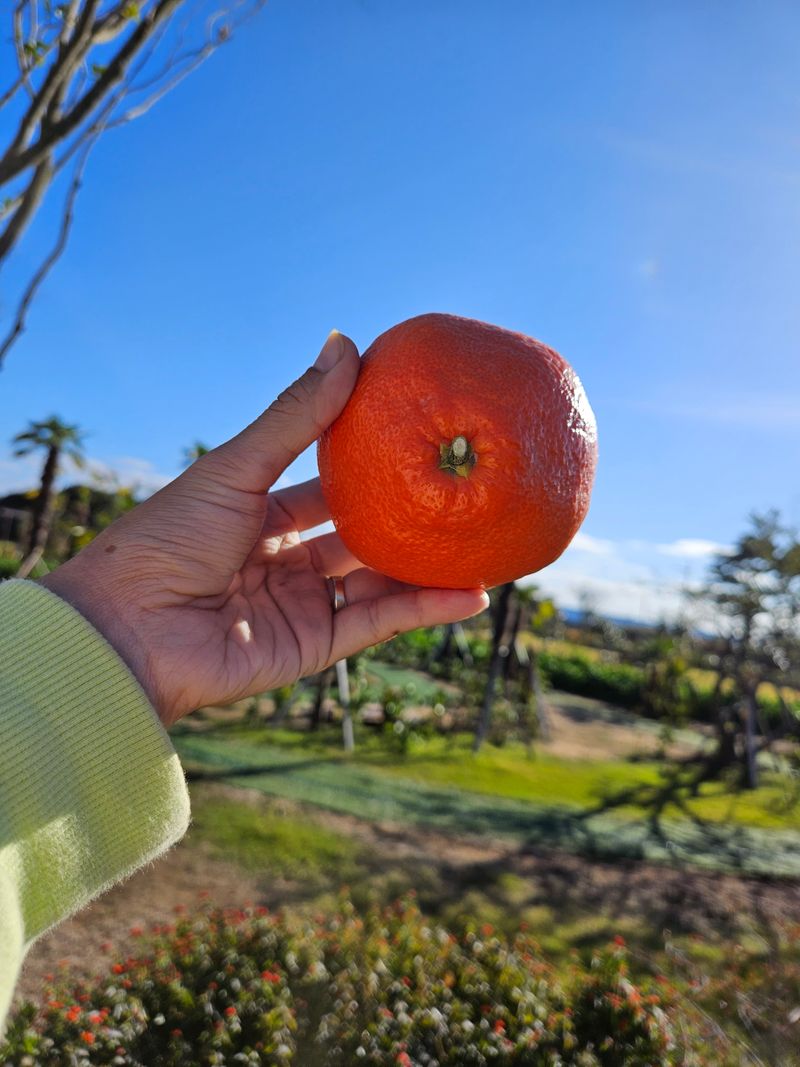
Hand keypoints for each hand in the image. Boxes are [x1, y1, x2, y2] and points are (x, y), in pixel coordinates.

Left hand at [42, 331, 488, 725]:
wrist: (125, 631)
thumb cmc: (168, 539)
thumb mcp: (236, 467)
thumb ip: (297, 416)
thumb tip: (345, 342)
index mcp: (259, 513)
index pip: (329, 486)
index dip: (374, 466)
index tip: (424, 439)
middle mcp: (284, 558)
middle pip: (362, 534)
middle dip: (412, 518)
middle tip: (469, 494)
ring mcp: (300, 603)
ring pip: (378, 581)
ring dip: (430, 567)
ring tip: (487, 544)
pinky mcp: (312, 646)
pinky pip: (377, 623)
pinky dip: (424, 609)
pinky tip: (472, 593)